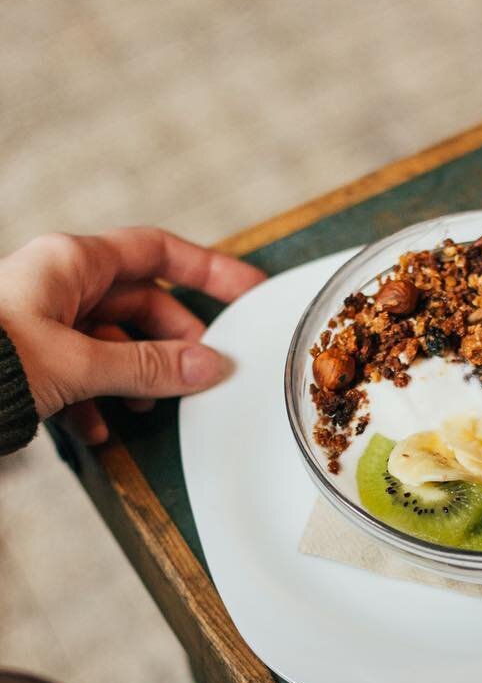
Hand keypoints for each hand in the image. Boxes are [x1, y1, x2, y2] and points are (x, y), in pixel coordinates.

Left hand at [0, 228, 264, 442]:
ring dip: (136, 377)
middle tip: (203, 370)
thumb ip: (149, 366)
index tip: (249, 290)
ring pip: (113, 340)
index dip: (208, 270)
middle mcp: (59, 283)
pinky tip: (98, 430)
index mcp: (72, 262)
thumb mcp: (77, 364)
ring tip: (146, 410)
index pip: (158, 252)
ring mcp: (43, 319)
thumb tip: (209, 366)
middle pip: (141, 302)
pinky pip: (82, 369)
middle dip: (173, 341)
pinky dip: (97, 399)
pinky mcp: (30, 354)